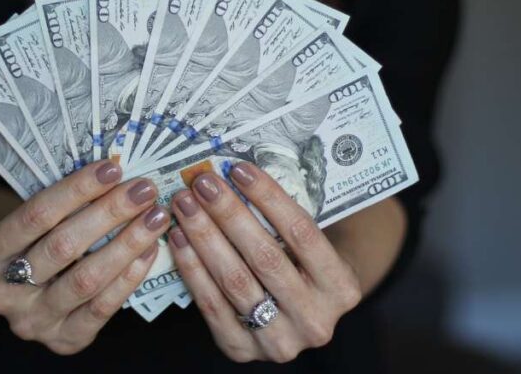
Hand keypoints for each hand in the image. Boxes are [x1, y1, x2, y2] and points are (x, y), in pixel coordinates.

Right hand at [0, 160, 170, 354]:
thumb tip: (114, 174)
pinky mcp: (63, 340)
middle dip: (109, 214)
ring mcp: (32, 321)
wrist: (21, 291)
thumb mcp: (28, 220)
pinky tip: (148, 250)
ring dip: (127, 244)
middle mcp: (2, 292)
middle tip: (143, 190)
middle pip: (63, 246)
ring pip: (85, 279)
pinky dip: (129, 276)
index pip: (36, 215)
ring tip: (154, 217)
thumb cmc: (30, 242)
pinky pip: (102, 308)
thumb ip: (60, 204)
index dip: (77, 189)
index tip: (112, 168)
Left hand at [167, 162, 361, 362]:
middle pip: (264, 257)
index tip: (238, 169)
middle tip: (202, 182)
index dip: (268, 197)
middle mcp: (315, 320)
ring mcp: (279, 341)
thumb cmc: (305, 267)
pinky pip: (211, 304)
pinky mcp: (242, 350)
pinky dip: (192, 267)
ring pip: (234, 280)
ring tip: (185, 205)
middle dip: (228, 214)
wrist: (302, 317)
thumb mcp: (313, 246)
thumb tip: (235, 174)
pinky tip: (179, 238)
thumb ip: (284, 220)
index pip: (302, 233)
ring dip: (204, 236)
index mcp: (341, 288)